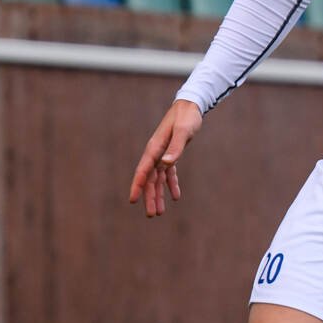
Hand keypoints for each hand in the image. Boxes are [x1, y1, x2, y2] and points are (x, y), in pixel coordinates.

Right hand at [128, 99, 203, 217]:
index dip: (138, 186)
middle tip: (152, 215)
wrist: (190, 107)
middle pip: (150, 179)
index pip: (144, 170)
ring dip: (158, 195)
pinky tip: (175, 197)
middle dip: (149, 197)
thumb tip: (166, 163)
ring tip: (160, 212)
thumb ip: (176, 147)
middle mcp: (156, 153)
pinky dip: (171, 184)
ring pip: (158, 179)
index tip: (133, 200)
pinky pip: (168, 173)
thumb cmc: (187, 118)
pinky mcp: (171, 154)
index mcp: (155, 148)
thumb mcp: (184, 132)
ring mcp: (162, 154)